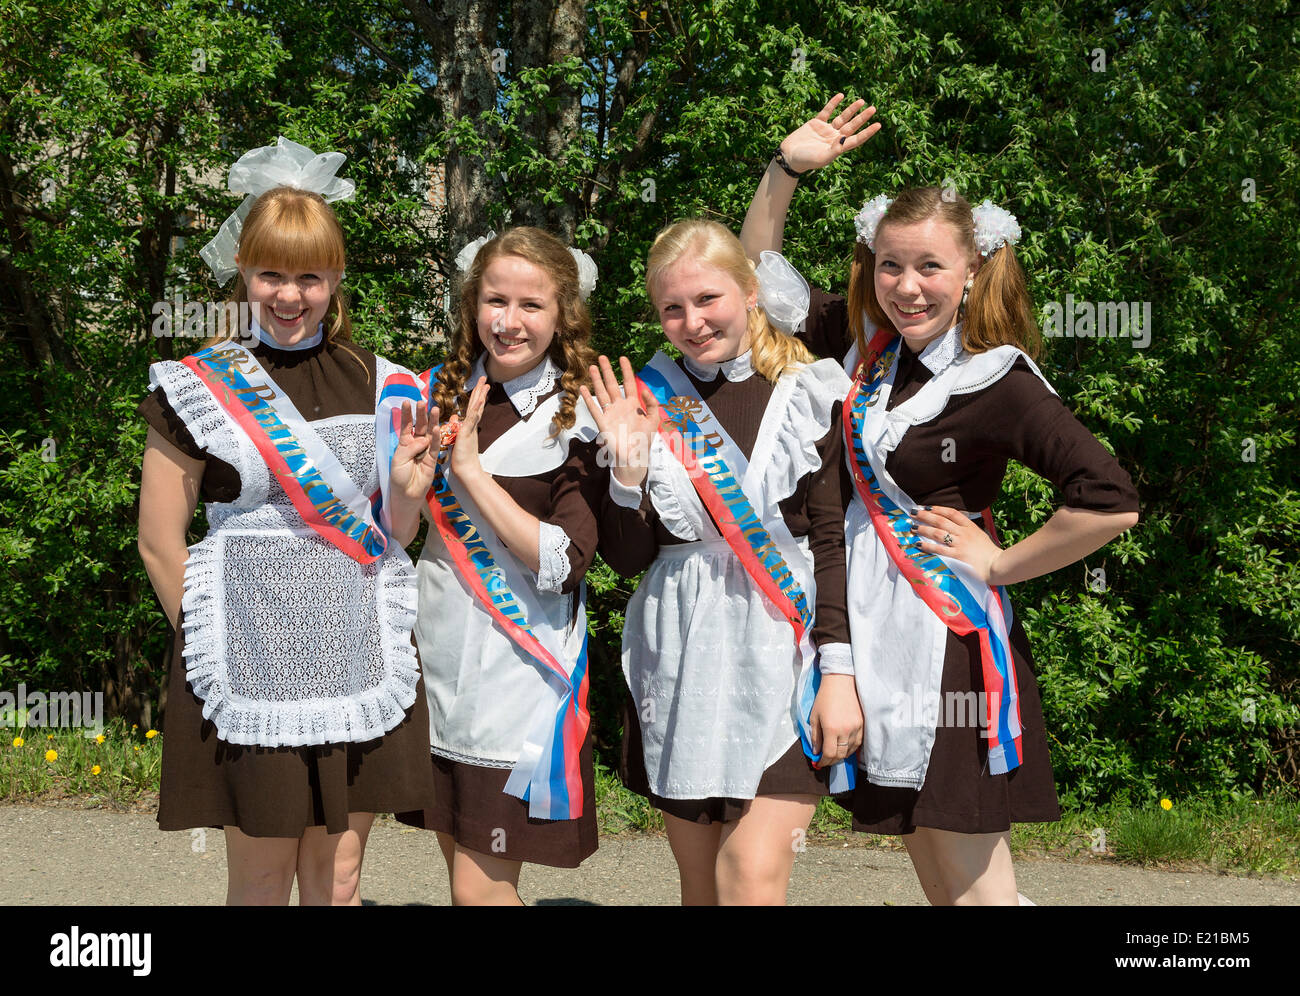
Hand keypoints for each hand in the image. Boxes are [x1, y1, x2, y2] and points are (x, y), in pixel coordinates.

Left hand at [390, 400, 440, 499]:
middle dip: (421, 414)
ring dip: (432, 421)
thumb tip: (424, 439)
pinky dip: (436, 437)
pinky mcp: (432, 459)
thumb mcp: (399, 460)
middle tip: (422, 402)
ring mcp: (425, 451)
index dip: (406, 414)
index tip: (407, 402)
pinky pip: (435, 446)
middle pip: (419, 426)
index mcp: (404, 443)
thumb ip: (410, 448)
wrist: (406, 494)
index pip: (406, 425)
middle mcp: (415, 444)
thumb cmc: (399, 477)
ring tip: (435, 409)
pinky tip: (437, 427)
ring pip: (429, 433)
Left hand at [449, 376, 488, 481]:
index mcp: (468, 426)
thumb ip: (456, 426)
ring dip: (480, 396)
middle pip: (477, 404)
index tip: (481, 386)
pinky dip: (476, 409)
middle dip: (480, 391)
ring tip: (485, 384)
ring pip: (476, 409)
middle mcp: (471, 425)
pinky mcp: (467, 433)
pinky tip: (480, 400)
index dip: (477, 396)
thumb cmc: (461, 457)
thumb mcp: (455, 438)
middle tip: (485, 378)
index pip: (473, 408)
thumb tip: (455, 416)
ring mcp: (470, 428)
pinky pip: (472, 419)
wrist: (466, 470)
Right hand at [580, 355, 660, 488]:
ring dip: (597, 380)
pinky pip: (594, 408)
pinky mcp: (602, 422)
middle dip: (607, 371)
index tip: (623, 358)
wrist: (634, 456)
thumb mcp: (654, 420)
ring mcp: (610, 413)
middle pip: (613, 384)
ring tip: (592, 367)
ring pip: (602, 393)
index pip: (629, 383)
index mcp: (633, 404)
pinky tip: (584, 388)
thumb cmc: (644, 439)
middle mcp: (620, 406)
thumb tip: (643, 389)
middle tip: (602, 357)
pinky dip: (588, 398)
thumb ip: (652, 403)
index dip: (626, 370)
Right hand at [779, 93, 879, 173]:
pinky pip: (827, 111)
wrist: (789, 156)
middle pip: (852, 126)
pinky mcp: (816, 123)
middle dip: (862, 117)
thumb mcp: (822, 157)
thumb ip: (835, 149)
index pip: (856, 139)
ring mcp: (826, 130)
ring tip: (861, 101)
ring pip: (842, 117)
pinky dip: (833, 103)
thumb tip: (846, 138)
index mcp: (838, 148)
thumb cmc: (805, 160)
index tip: (878, 125)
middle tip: (873, 108)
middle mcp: (834, 138)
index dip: (867, 132)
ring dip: (851, 110)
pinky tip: (841, 96)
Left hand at [810, 674, 862, 766]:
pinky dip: (851, 748)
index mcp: (831, 729)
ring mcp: (856, 728)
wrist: (841, 681)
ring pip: (850, 750)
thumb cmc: (824, 697)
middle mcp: (845, 730)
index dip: (824, 762)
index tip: (819, 764)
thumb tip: (816, 752)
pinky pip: (858, 742)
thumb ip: (815, 736)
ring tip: (834, 755)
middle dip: (832, 761)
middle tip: (825, 761)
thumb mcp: (814, 716)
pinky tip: (845, 748)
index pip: (829, 754)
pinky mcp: (863, 724)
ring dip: (842, 755)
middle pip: (841, 755)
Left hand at [912, 505, 1003, 584]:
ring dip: (923, 529)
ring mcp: (959, 544)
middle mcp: (963, 533)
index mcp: (970, 527)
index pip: (952, 513)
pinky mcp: (956, 556)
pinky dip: (927, 546)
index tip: (927, 507)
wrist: (998, 565)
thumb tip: (955, 525)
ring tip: (912, 526)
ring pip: (938, 533)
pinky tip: (918, 544)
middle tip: (913, 512)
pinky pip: (939, 549)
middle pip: (941, 521)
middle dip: (925, 516)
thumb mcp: (980, 535)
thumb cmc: (989, 553)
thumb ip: (968, 530)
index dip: (938, 508)